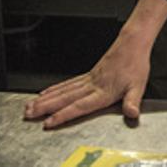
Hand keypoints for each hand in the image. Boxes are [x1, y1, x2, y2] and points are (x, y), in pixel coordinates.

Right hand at [23, 0, 166, 127]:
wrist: (132, 44)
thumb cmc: (135, 64)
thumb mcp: (138, 86)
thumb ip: (132, 101)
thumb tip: (132, 114)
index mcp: (103, 91)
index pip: (79, 106)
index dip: (63, 115)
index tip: (48, 122)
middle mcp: (92, 85)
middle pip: (64, 98)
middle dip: (45, 107)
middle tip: (28, 114)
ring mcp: (88, 79)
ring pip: (62, 90)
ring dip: (45, 99)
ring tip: (30, 106)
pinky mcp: (88, 75)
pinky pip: (67, 83)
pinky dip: (54, 89)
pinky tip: (45, 93)